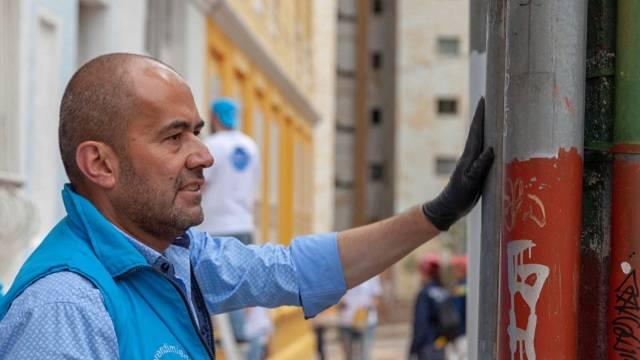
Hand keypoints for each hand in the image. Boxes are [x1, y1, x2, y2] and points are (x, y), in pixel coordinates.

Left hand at [422, 97, 494, 230]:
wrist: (448, 208)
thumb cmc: (458, 196)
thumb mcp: (470, 183)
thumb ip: (479, 167)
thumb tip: (491, 149)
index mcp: (469, 157)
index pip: (476, 131)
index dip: (480, 115)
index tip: (484, 99)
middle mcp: (470, 156)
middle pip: (478, 131)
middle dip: (483, 116)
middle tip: (489, 100)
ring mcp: (471, 162)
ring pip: (481, 140)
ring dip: (486, 127)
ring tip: (493, 115)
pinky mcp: (474, 170)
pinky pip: (483, 151)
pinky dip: (488, 142)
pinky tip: (493, 142)